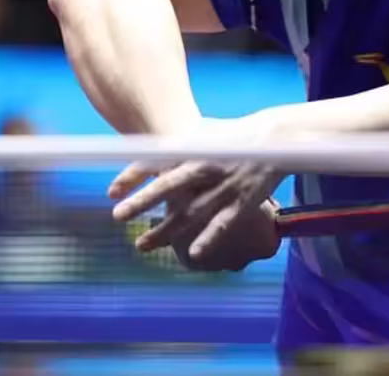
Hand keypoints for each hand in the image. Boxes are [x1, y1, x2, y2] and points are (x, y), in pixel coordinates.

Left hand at [108, 116, 286, 265]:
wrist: (276, 137)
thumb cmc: (234, 136)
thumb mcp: (203, 134)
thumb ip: (177, 146)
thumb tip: (145, 150)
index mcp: (194, 148)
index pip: (156, 160)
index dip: (133, 175)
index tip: (111, 191)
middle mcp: (205, 166)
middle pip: (168, 187)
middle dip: (142, 202)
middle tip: (117, 216)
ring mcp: (224, 186)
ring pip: (190, 212)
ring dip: (165, 231)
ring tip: (140, 245)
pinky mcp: (243, 202)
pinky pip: (223, 223)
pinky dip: (209, 239)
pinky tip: (194, 255)